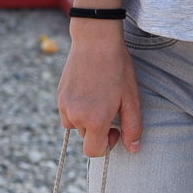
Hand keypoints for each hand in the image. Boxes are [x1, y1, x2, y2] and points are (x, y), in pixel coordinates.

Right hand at [58, 25, 141, 157]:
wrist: (96, 40)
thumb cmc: (117, 68)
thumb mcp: (131, 99)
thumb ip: (132, 128)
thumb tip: (133, 149)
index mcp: (95, 120)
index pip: (94, 152)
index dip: (107, 145)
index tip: (115, 130)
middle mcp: (75, 116)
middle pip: (85, 138)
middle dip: (98, 130)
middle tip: (110, 109)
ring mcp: (64, 105)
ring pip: (75, 125)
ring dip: (86, 120)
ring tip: (98, 99)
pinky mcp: (59, 95)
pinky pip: (67, 112)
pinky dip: (77, 109)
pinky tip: (89, 91)